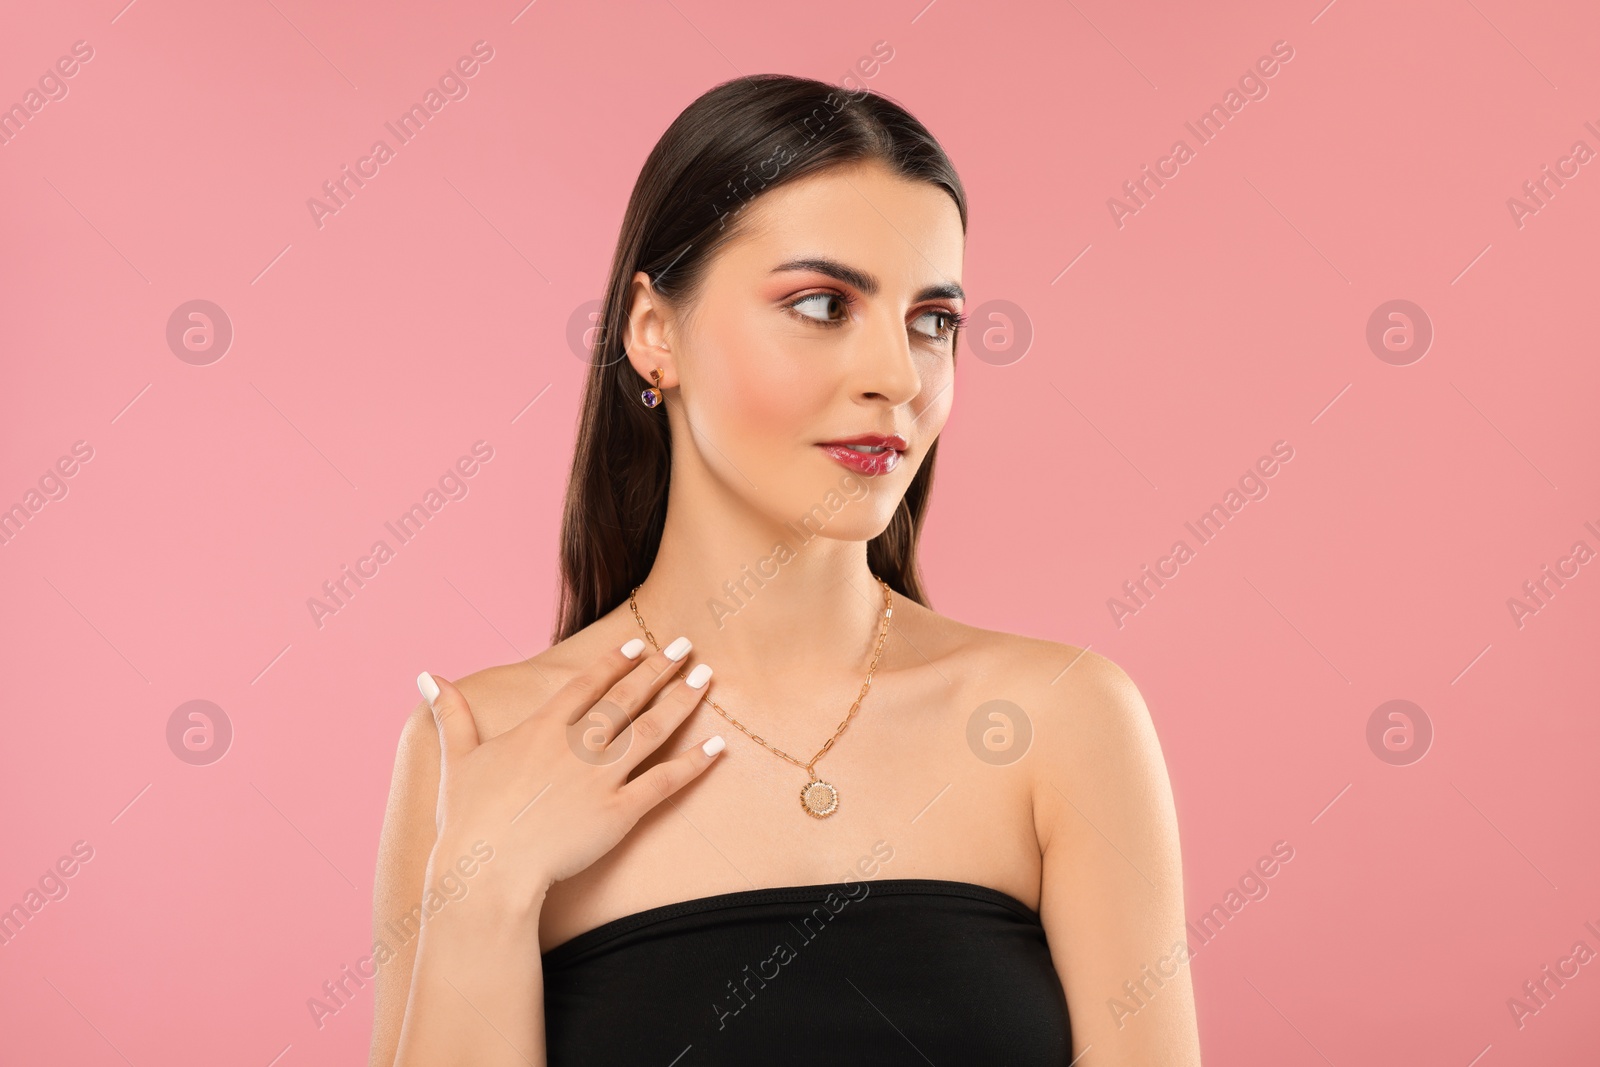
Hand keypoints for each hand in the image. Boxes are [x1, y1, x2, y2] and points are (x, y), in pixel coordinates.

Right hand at [417, 636, 723, 913]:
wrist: (487, 873)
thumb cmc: (468, 820)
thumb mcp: (458, 759)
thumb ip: (452, 714)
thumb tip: (427, 676)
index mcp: (540, 729)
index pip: (586, 685)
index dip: (614, 663)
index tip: (638, 644)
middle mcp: (575, 746)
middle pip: (625, 699)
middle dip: (658, 670)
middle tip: (687, 645)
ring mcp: (599, 779)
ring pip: (650, 731)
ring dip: (681, 703)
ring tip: (706, 679)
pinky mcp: (618, 814)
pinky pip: (663, 783)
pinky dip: (693, 765)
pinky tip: (718, 748)